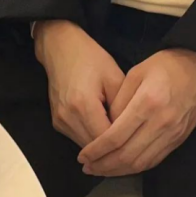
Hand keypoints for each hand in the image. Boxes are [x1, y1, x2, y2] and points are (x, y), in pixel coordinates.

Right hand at [34, 20, 124, 147]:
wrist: (60, 48)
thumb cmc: (90, 58)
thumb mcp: (113, 76)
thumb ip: (122, 106)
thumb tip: (128, 130)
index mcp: (84, 105)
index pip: (106, 139)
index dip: (123, 142)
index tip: (139, 141)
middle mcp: (68, 118)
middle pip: (95, 148)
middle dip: (113, 148)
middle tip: (133, 143)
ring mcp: (60, 122)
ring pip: (86, 147)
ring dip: (102, 146)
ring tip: (121, 138)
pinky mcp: (56, 123)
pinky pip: (77, 138)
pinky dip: (91, 138)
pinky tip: (104, 129)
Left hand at [77, 49, 195, 176]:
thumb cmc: (169, 64)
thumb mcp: (138, 71)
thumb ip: (120, 100)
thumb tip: (108, 126)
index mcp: (147, 103)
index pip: (116, 136)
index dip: (97, 150)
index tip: (82, 155)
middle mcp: (161, 123)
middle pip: (127, 156)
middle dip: (103, 165)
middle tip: (87, 167)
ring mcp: (172, 134)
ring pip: (141, 163)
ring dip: (118, 170)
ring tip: (101, 170)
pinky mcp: (179, 139)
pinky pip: (154, 160)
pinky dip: (136, 167)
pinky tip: (124, 166)